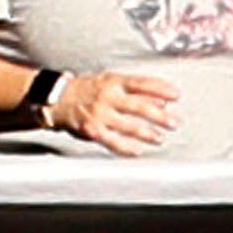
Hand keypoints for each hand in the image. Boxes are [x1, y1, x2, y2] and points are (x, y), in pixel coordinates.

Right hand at [48, 69, 180, 154]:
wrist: (55, 98)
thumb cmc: (87, 90)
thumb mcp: (111, 82)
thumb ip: (136, 91)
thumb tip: (162, 100)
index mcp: (113, 82)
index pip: (141, 84)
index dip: (161, 88)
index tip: (177, 95)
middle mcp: (107, 97)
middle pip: (139, 106)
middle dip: (160, 116)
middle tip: (175, 123)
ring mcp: (99, 114)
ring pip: (128, 126)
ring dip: (147, 134)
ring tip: (160, 138)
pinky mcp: (92, 130)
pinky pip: (111, 141)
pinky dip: (125, 147)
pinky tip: (137, 150)